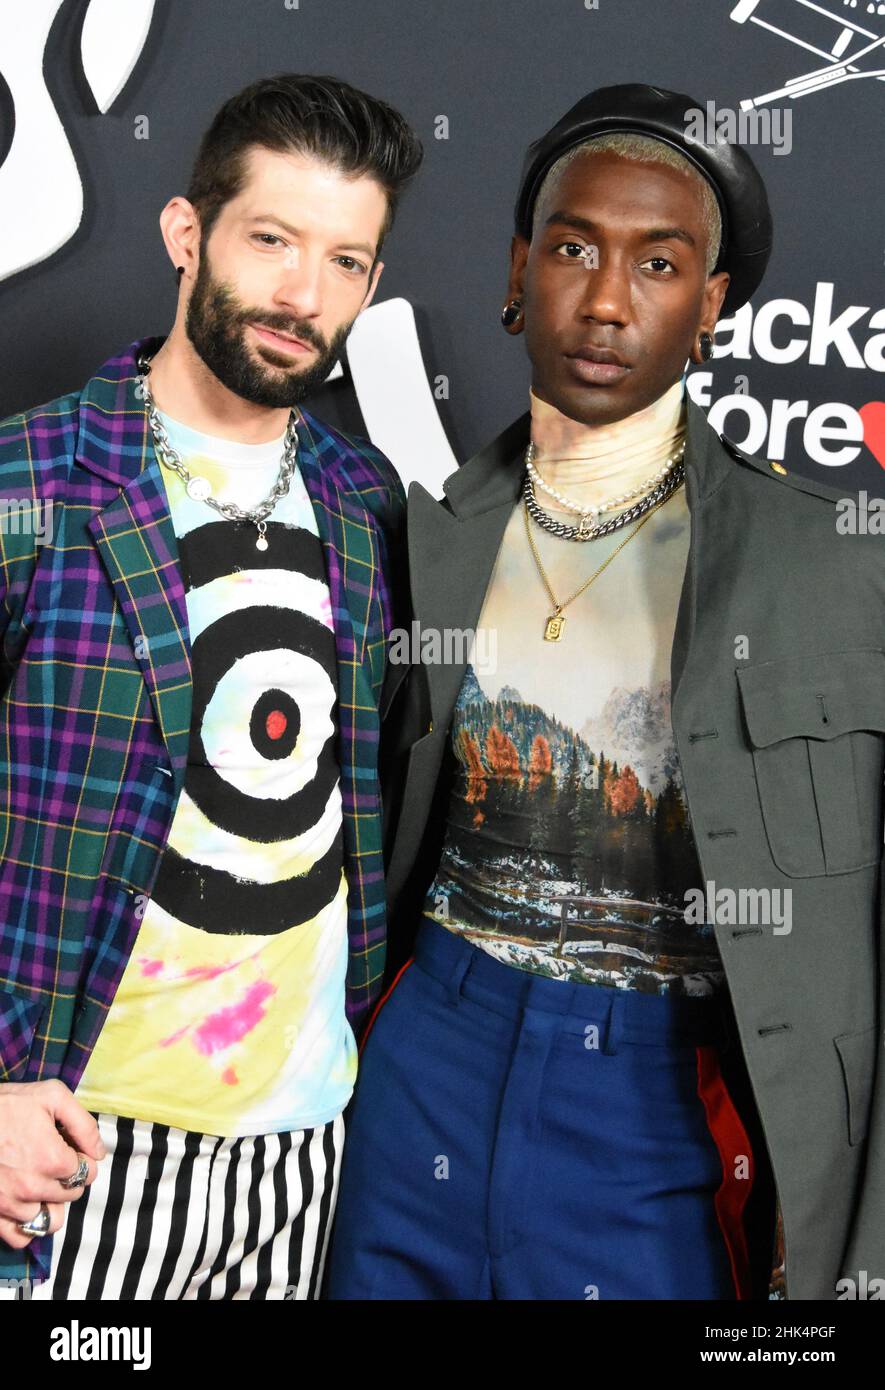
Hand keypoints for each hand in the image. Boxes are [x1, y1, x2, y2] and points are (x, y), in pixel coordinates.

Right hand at [0, 1080, 104, 1249]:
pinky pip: (21, 1237)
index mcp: (52, 1159)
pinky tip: (26, 1204)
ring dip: (51, 1203)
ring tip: (41, 1183)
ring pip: (50, 1220)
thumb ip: (83, 1124)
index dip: (82, 1158)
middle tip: (52, 1161)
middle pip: (71, 1194)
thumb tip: (99, 1151)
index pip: (88, 1172)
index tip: (70, 1149)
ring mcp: (12, 1204)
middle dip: (68, 1178)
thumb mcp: (52, 1096)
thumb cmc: (6, 1104)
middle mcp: (33, 1187)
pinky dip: (28, 1226)